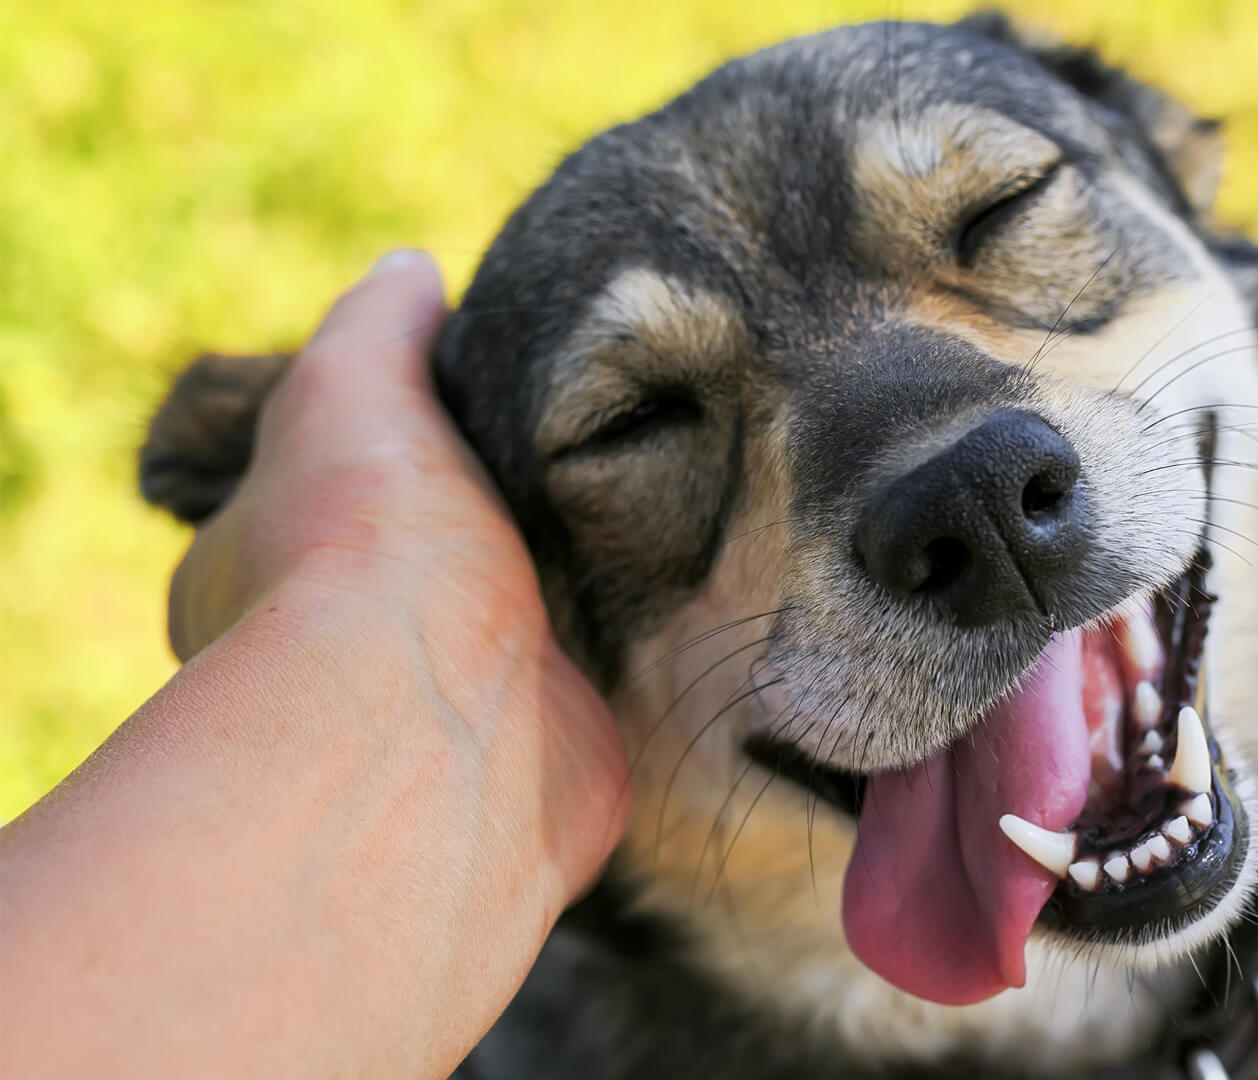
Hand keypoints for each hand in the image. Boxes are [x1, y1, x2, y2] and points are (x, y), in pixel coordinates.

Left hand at [0, 251, 628, 1079]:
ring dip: (578, 576)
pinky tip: (687, 580)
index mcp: (259, 569)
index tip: (469, 396)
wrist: (447, 727)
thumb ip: (380, 326)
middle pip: (431, 557)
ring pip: (521, 620)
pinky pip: (600, 679)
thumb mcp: (351, 389)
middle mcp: (345, 654)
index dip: (387, 444)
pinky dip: (635, 641)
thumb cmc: (368, 555)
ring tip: (661, 488)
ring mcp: (451, 709)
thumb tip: (413, 270)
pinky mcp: (554, 747)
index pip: (319, 489)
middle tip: (588, 440)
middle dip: (499, 512)